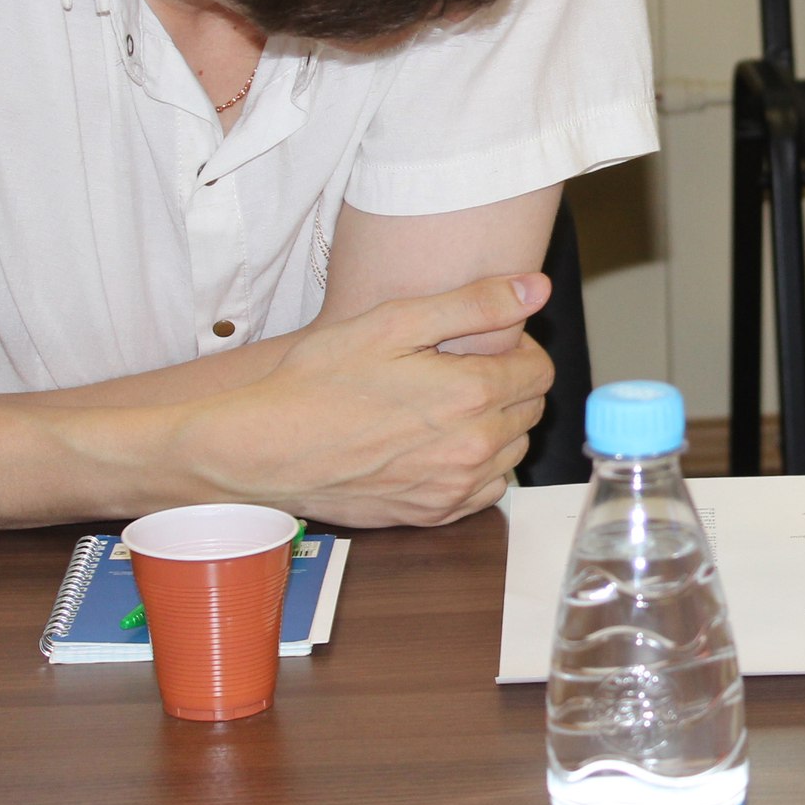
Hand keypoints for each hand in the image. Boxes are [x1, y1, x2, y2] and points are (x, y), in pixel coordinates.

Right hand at [183, 273, 554, 527]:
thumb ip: (474, 304)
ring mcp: (454, 487)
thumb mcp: (393, 322)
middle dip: (508, 385)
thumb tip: (536, 289)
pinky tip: (438, 445)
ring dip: (496, 426)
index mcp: (471, 394)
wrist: (264, 449)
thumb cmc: (319, 381)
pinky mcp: (433, 515)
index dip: (519, 349)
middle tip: (458, 370)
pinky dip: (476, 467)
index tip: (484, 344)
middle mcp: (473, 447)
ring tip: (445, 406)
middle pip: (530, 409)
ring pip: (512, 450)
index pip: (541, 370)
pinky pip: (486, 489)